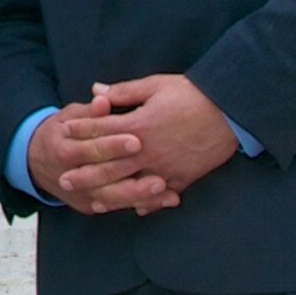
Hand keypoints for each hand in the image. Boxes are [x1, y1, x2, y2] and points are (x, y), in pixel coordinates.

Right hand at [26, 94, 175, 216]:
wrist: (35, 161)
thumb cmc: (61, 133)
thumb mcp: (69, 117)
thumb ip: (90, 113)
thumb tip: (103, 100)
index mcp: (64, 150)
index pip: (91, 149)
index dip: (113, 145)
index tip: (137, 141)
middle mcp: (69, 176)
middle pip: (103, 180)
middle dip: (132, 181)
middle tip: (159, 178)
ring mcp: (80, 194)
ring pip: (111, 199)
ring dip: (141, 197)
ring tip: (166, 191)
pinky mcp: (89, 205)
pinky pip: (116, 207)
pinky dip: (140, 205)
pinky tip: (163, 201)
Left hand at [66, 74, 237, 200]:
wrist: (231, 111)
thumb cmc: (192, 94)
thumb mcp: (155, 86)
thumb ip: (123, 92)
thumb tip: (96, 91)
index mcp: (138, 125)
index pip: (101, 130)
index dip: (81, 131)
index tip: (64, 133)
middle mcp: (148, 150)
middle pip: (109, 165)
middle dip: (85, 174)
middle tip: (64, 181)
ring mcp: (165, 167)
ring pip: (131, 186)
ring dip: (110, 195)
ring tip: (92, 201)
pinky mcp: (183, 177)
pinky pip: (160, 195)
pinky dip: (146, 203)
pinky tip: (133, 208)